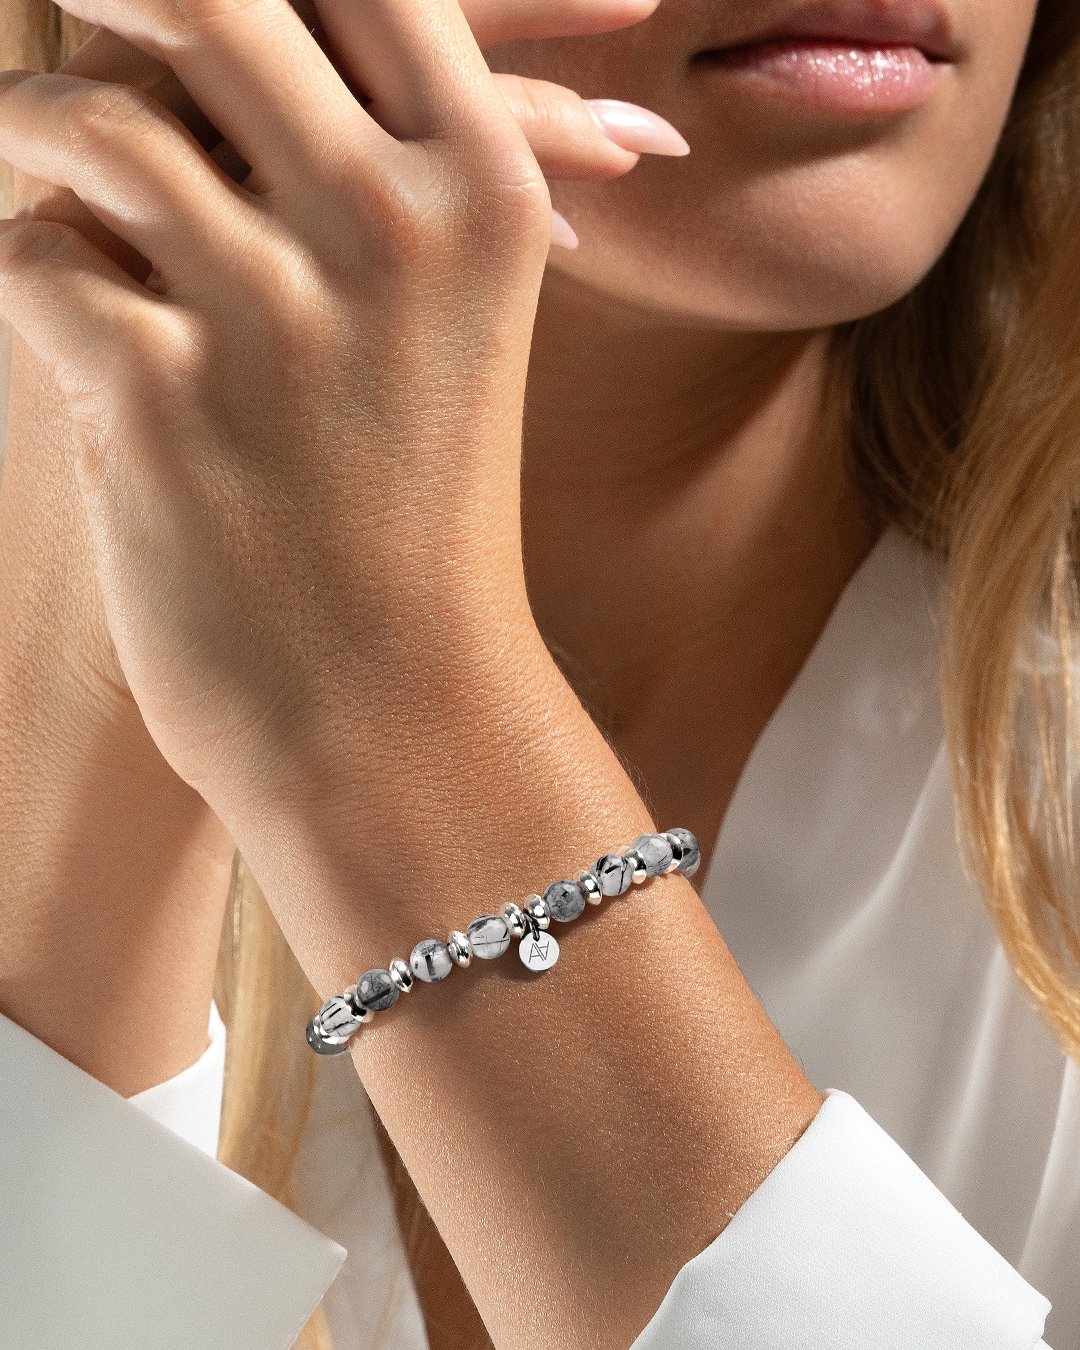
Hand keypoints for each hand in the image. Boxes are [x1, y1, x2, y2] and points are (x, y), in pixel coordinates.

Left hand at [0, 0, 686, 835]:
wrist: (393, 708)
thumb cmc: (419, 516)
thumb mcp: (453, 333)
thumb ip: (387, 172)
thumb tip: (332, 48)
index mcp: (484, 197)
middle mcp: (390, 230)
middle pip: (211, 3)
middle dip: (121, 0)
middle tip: (76, 8)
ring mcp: (275, 315)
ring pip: (91, 127)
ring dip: (37, 134)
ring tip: (37, 161)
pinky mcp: (159, 402)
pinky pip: (36, 264)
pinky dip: (33, 283)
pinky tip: (76, 339)